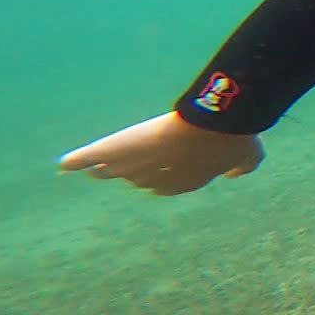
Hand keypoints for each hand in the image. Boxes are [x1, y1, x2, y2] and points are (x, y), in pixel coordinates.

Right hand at [58, 113, 262, 195]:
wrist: (212, 130)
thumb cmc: (232, 141)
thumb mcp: (247, 156)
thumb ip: (243, 166)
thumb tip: (237, 172)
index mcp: (183, 182)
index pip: (166, 183)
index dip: (160, 176)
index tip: (155, 170)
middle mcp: (155, 179)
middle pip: (137, 177)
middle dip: (131, 172)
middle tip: (120, 170)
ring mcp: (134, 165)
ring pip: (114, 169)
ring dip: (104, 169)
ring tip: (94, 169)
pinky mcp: (117, 149)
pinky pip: (91, 157)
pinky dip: (78, 160)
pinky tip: (67, 163)